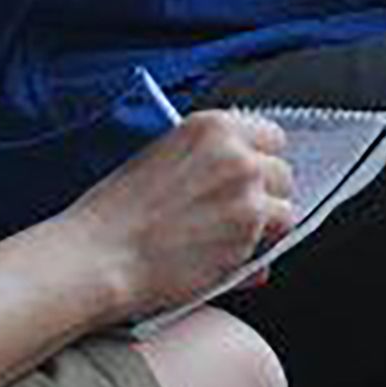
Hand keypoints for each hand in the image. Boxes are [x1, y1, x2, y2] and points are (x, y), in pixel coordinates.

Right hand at [60, 110, 296, 321]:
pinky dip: (258, 255)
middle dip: (265, 198)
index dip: (259, 164)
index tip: (248, 184)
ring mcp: (247, 186)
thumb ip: (208, 166)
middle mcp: (234, 149)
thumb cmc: (116, 217)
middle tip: (234, 220)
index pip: (269, 136)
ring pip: (286, 208)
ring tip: (226, 243)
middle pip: (282, 172)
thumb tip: (248, 190)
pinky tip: (222, 260)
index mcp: (209, 126)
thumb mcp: (161, 164)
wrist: (99, 256)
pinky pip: (276, 241)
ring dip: (265, 228)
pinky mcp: (250, 224)